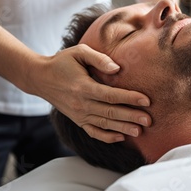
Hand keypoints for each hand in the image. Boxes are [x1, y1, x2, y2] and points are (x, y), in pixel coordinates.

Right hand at [28, 44, 151, 142]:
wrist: (40, 78)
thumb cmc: (62, 62)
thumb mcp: (79, 52)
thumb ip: (99, 59)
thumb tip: (117, 69)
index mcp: (83, 86)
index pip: (110, 95)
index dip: (129, 98)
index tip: (146, 100)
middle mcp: (81, 104)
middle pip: (110, 112)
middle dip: (131, 116)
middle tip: (150, 120)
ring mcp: (79, 114)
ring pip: (104, 124)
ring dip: (123, 128)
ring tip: (140, 131)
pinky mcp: (77, 120)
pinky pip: (93, 132)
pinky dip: (107, 137)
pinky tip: (121, 137)